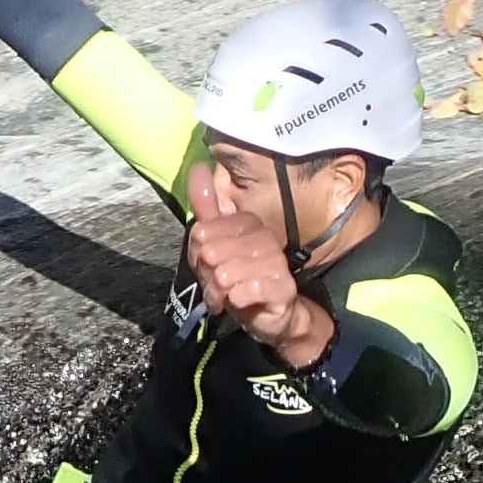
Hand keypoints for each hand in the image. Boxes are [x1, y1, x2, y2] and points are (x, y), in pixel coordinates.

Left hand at [184, 164, 334, 366]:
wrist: (268, 316)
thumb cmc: (240, 279)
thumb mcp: (214, 245)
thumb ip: (206, 209)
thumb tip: (198, 167)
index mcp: (247, 223)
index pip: (205, 230)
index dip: (198, 253)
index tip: (206, 265)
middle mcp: (264, 238)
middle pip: (212, 251)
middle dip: (206, 275)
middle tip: (215, 284)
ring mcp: (276, 262)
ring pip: (227, 272)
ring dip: (219, 291)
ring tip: (225, 297)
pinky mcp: (283, 287)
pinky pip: (249, 289)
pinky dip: (237, 299)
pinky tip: (240, 300)